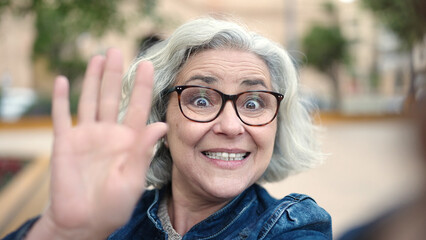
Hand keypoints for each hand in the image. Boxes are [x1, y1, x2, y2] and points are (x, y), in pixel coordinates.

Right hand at [28, 49, 166, 238]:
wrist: (84, 222)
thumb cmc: (113, 205)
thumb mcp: (134, 179)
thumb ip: (143, 151)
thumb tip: (161, 125)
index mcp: (129, 141)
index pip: (137, 107)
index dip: (142, 86)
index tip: (147, 65)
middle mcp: (108, 133)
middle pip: (112, 97)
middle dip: (115, 74)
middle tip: (118, 50)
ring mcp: (86, 136)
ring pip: (90, 100)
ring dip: (92, 79)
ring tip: (98, 58)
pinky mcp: (65, 143)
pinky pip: (62, 117)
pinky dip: (60, 99)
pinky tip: (63, 80)